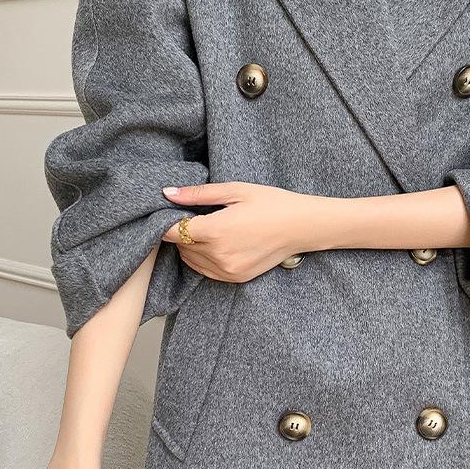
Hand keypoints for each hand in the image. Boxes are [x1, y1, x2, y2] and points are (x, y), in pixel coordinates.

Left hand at [161, 181, 327, 281]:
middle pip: (181, 246)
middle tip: (195, 216)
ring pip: (191, 260)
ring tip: (207, 229)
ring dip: (191, 246)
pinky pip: (206, 271)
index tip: (172, 212)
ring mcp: (228, 270)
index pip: (173, 232)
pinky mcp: (236, 278)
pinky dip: (203, 258)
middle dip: (181, 232)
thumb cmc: (271, 203)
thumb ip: (198, 194)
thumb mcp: (235, 191)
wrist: (302, 227)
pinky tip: (216, 243)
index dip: (167, 222)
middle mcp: (219, 255)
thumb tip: (167, 193)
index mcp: (216, 231)